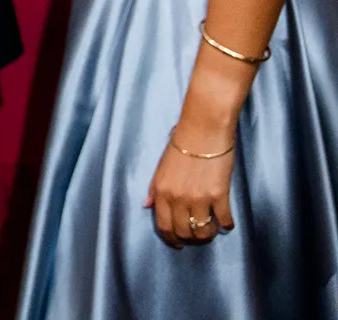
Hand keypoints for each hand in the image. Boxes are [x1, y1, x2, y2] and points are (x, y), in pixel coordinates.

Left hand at [147, 129, 235, 248]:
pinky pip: (224, 220)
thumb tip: (147, 206)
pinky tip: (226, 223)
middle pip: (184, 232)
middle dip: (190, 240)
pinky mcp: (219, 195)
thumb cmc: (181, 144)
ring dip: (208, 235)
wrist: (203, 129)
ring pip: (203, 231)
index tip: (178, 244)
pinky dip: (226, 225)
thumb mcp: (161, 167)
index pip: (164, 226)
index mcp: (161, 191)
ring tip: (211, 230)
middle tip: (196, 238)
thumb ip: (154, 189)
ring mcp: (199, 197)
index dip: (171, 239)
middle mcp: (178, 198)